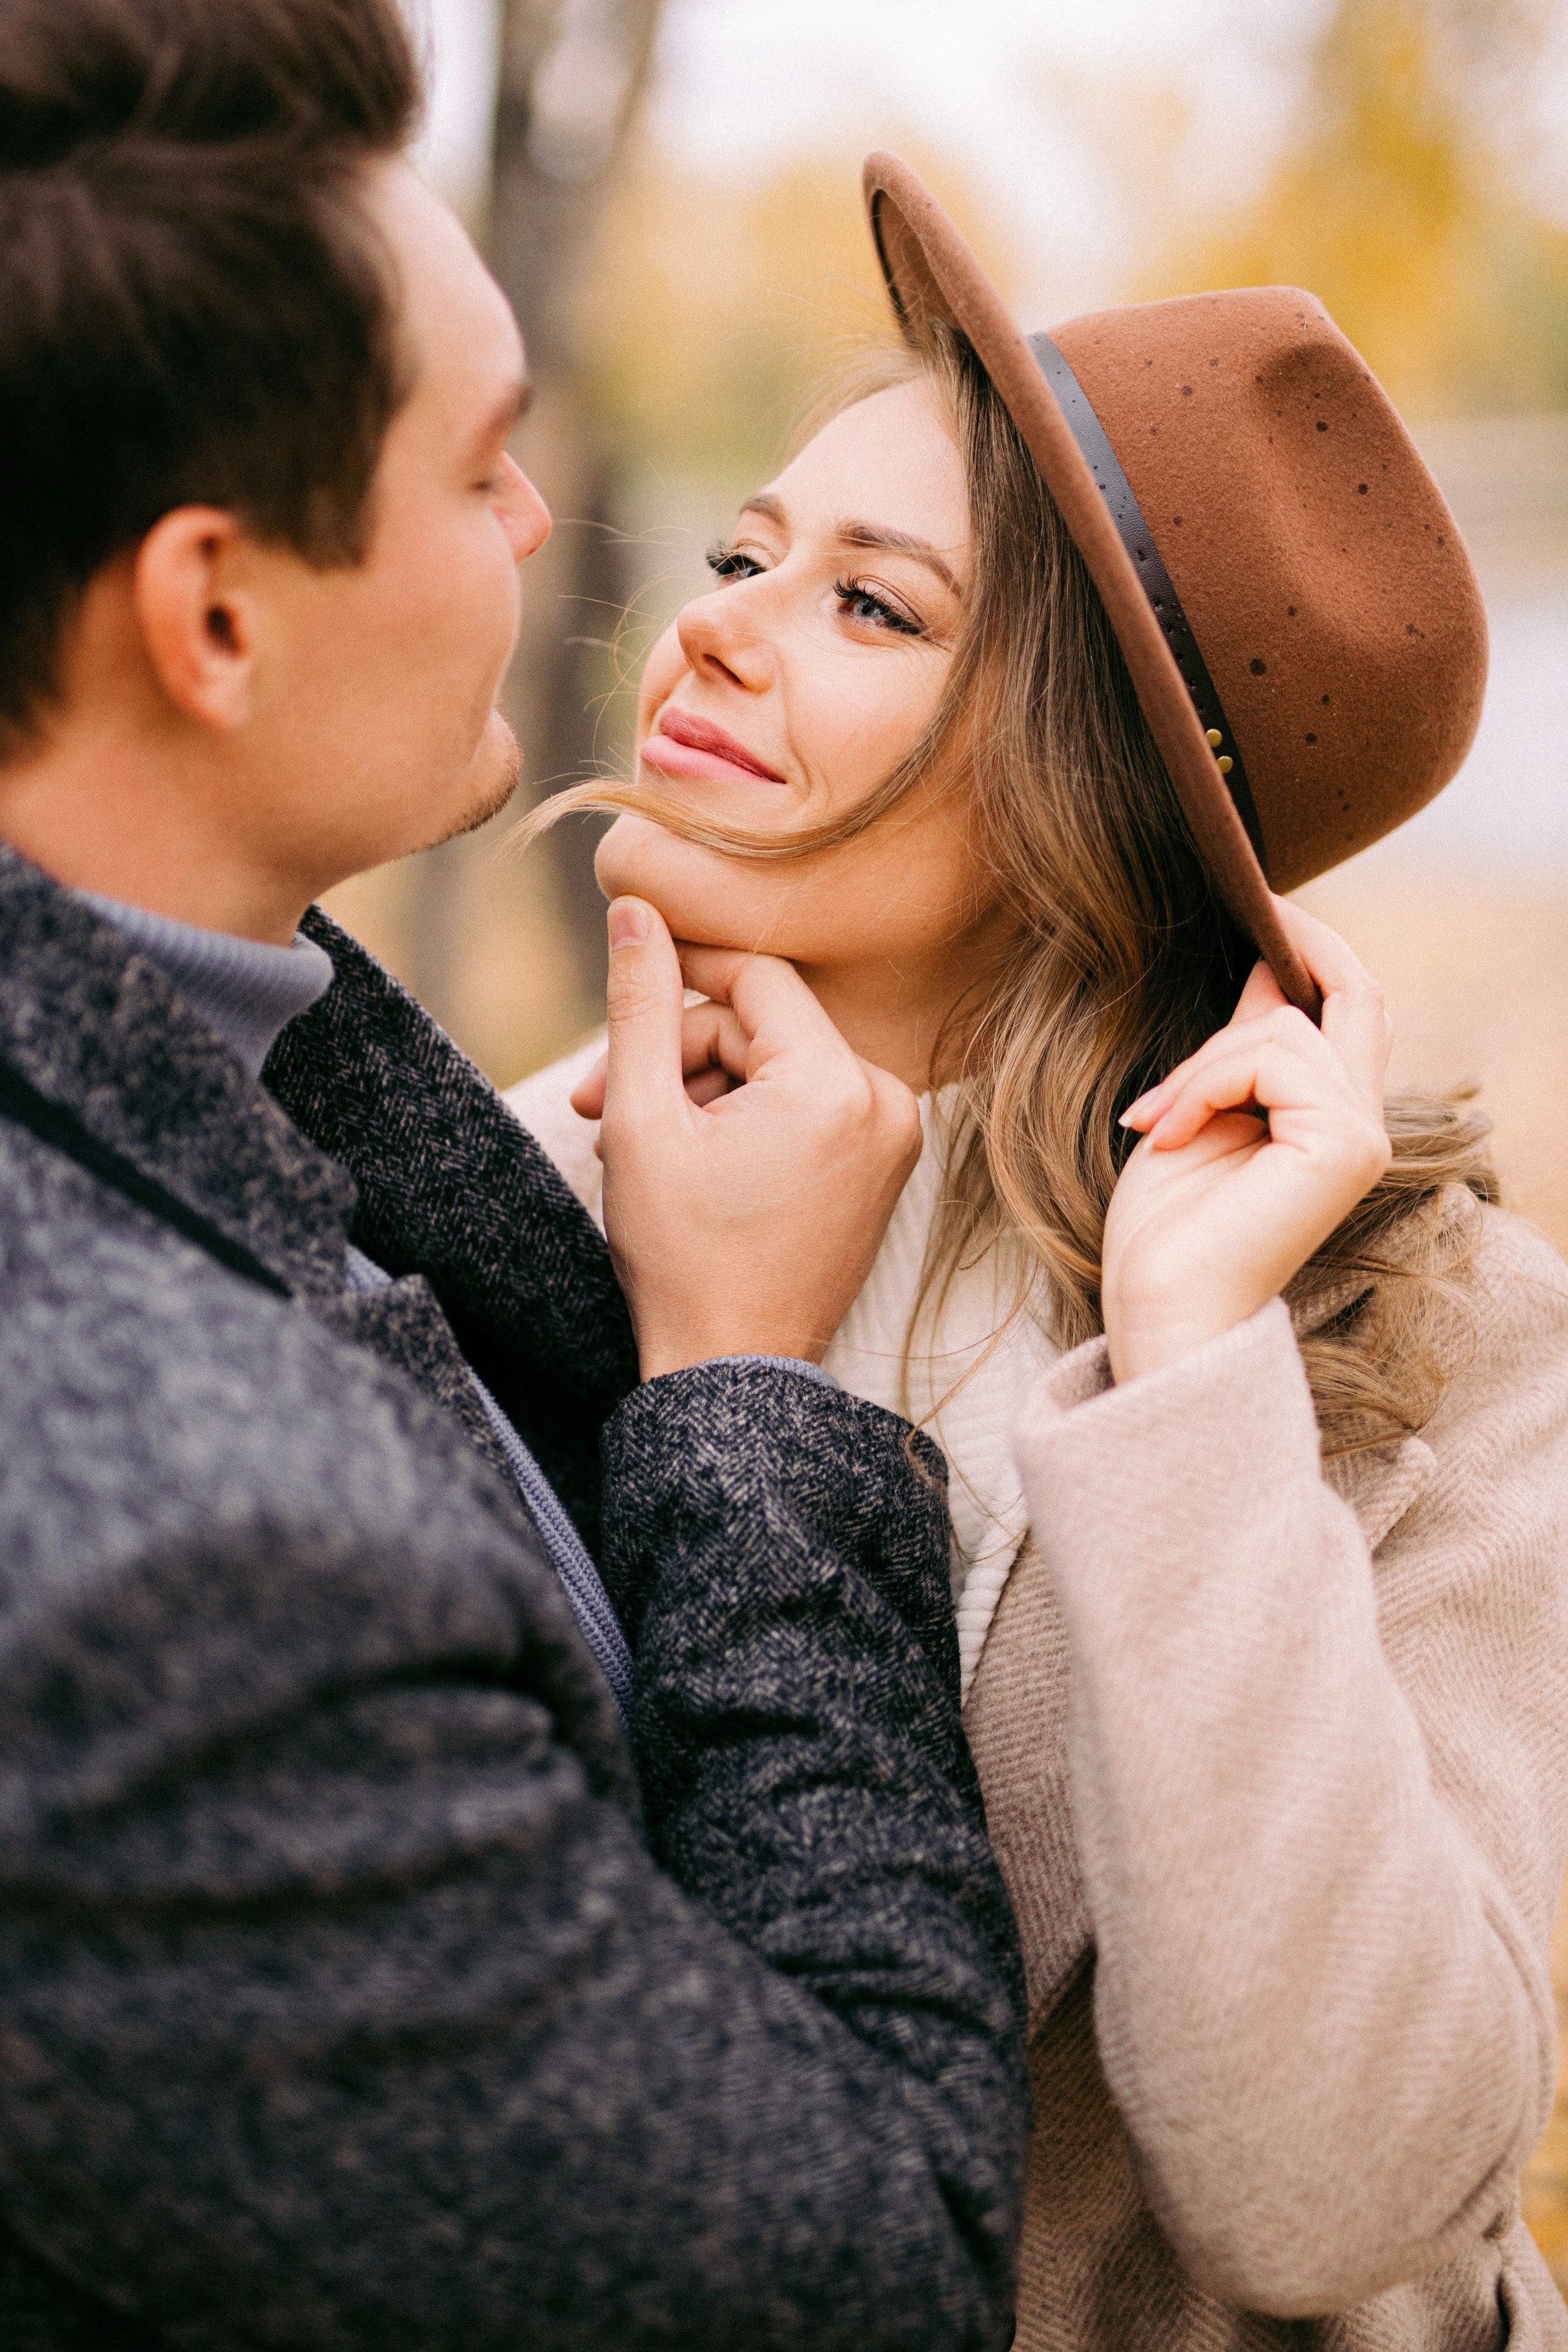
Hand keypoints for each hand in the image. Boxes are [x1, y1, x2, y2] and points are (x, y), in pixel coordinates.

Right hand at [574, 898, 921, 1381]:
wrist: (732, 1374)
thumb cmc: (684, 1259)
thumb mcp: (642, 1119)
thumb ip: (638, 1002)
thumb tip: (635, 905)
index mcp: (834, 1085)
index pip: (754, 979)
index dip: (680, 976)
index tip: (623, 994)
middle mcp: (886, 1102)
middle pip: (762, 1026)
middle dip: (675, 1058)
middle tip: (597, 1107)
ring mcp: (893, 1139)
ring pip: (778, 1065)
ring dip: (702, 1092)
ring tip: (638, 1148)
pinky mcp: (885, 1169)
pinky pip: (808, 1106)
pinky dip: (747, 1121)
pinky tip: (693, 1162)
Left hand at [1101, 899, 1392, 1385]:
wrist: (1160, 1310)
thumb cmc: (1166, 1234)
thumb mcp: (1202, 1113)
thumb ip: (1241, 1050)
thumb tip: (1264, 969)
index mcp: (1331, 1119)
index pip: (1348, 1009)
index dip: (1312, 950)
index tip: (1256, 906)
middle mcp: (1361, 1124)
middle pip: (1358, 993)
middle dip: (1302, 940)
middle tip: (1250, 903)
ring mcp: (1359, 1135)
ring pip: (1283, 1028)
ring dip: (1201, 1063)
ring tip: (1155, 1121)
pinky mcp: (1343, 1145)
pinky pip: (1271, 1058)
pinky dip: (1204, 1083)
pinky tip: (1166, 1133)